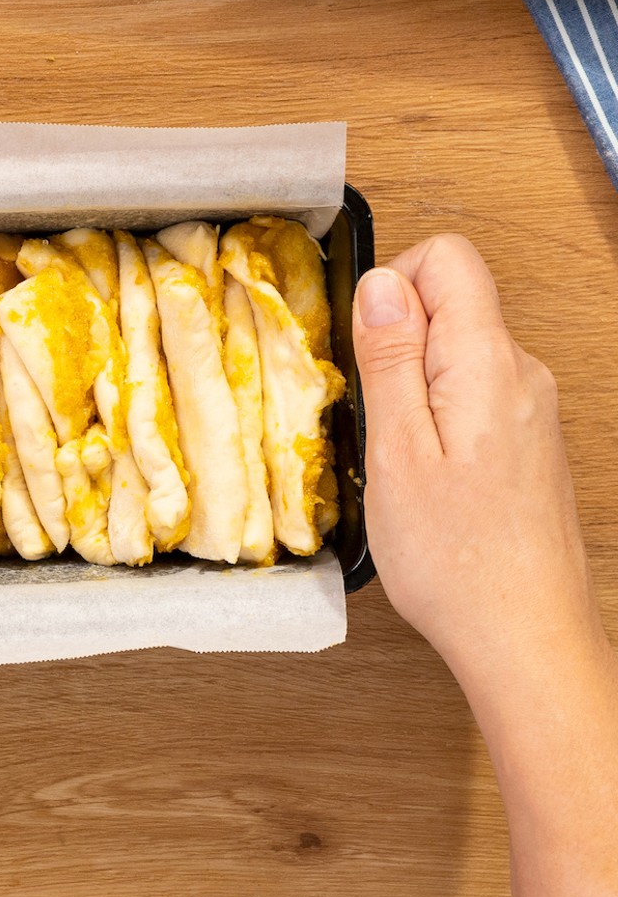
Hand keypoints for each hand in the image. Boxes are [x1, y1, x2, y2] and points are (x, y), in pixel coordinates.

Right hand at [351, 234, 605, 681]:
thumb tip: (381, 282)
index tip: (364, 348)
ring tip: (395, 455)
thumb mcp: (396, 452)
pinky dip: (435, 413)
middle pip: (453, 301)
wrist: (525, 637)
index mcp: (489, 364)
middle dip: (395, 341)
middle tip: (374, 417)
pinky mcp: (527, 440)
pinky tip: (423, 474)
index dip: (392, 284)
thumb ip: (390, 359)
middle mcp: (523, 374)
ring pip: (458, 350)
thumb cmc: (454, 560)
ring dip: (411, 383)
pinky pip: (472, 391)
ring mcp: (531, 407)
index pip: (448, 258)